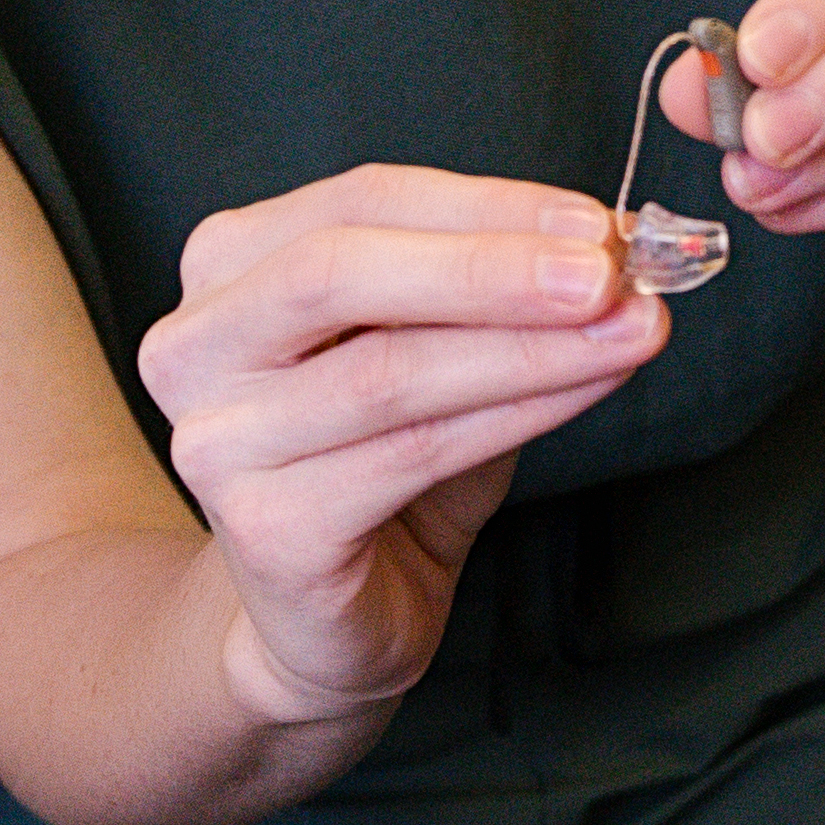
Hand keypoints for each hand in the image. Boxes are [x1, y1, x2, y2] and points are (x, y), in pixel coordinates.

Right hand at [139, 167, 671, 726]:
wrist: (328, 623)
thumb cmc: (382, 468)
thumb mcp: (435, 352)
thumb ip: (495, 294)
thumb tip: (610, 246)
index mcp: (227, 268)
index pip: (359, 202)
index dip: (485, 206)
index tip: (597, 221)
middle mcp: (194, 346)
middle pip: (340, 273)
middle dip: (490, 266)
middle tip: (608, 273)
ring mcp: (217, 441)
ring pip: (387, 371)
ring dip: (527, 346)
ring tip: (630, 332)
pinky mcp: (266, 528)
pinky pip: (410, 454)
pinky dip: (515, 414)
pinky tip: (586, 390)